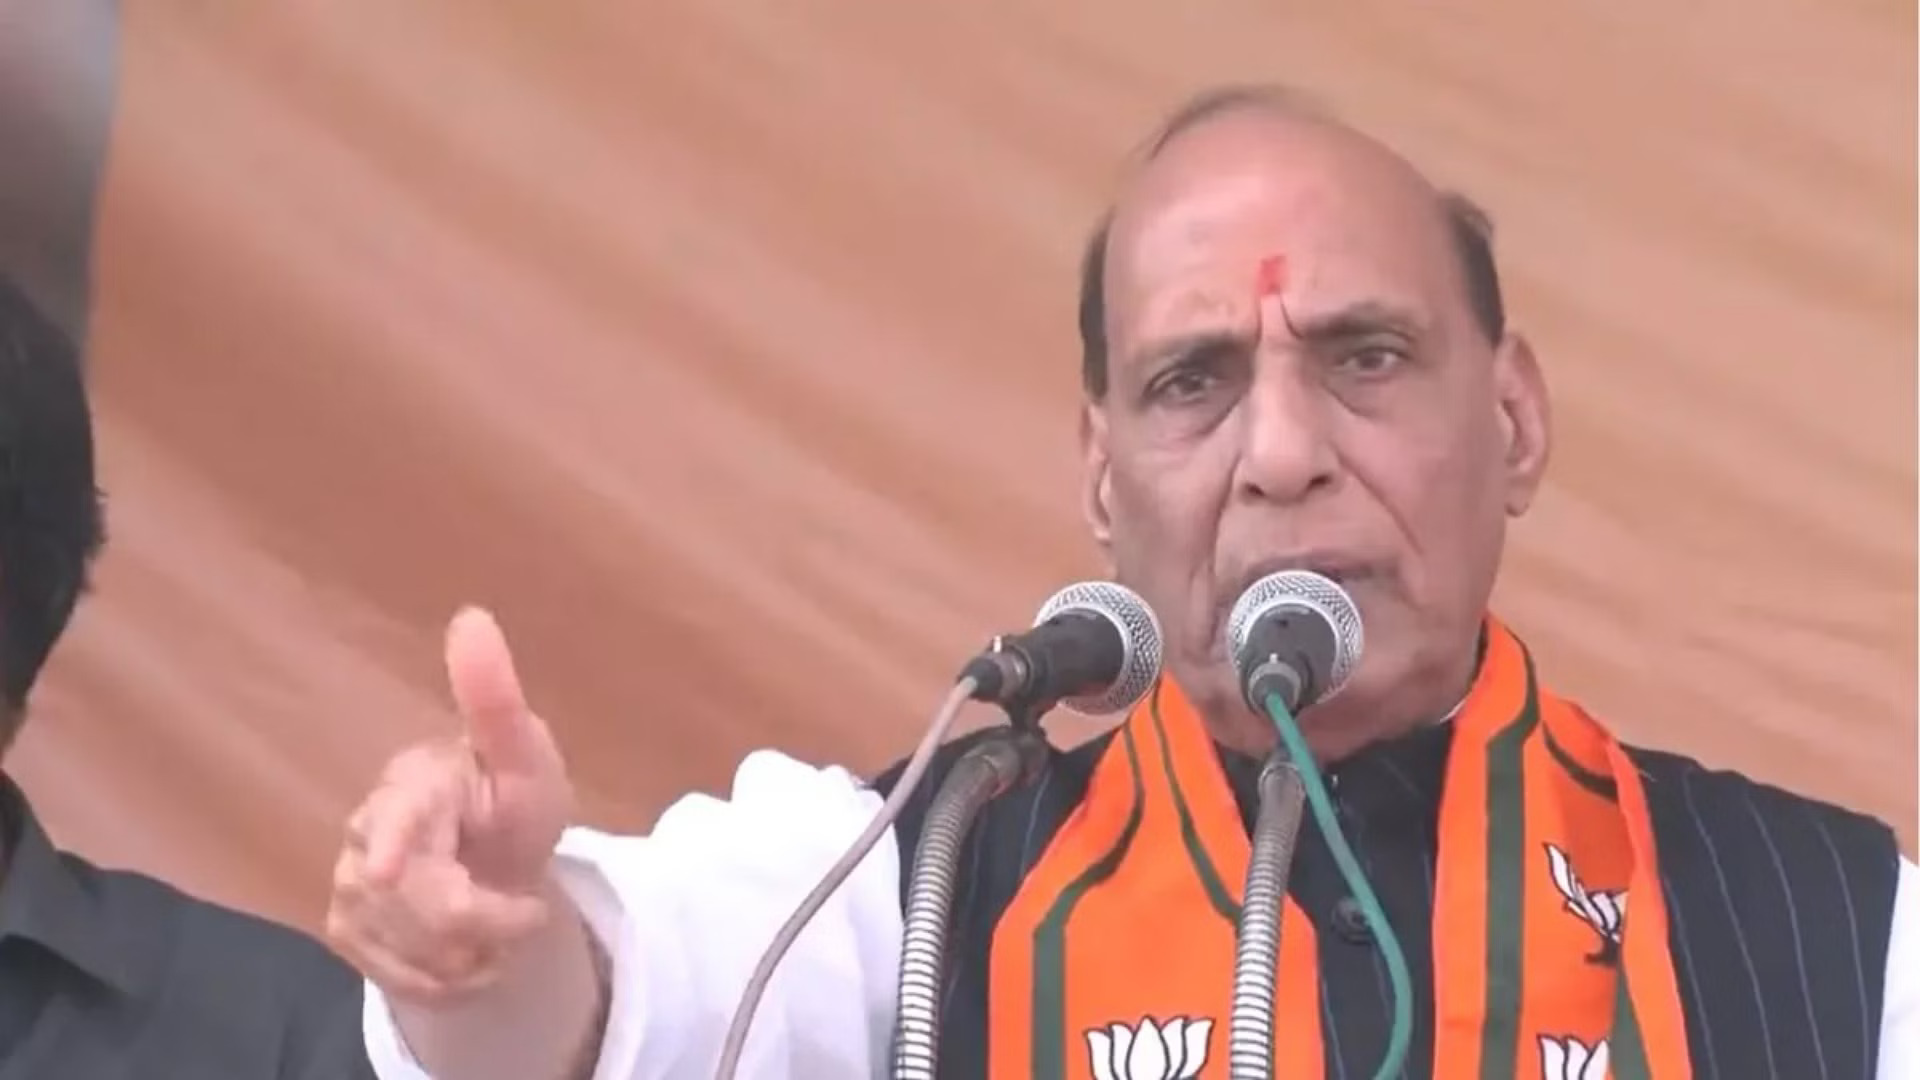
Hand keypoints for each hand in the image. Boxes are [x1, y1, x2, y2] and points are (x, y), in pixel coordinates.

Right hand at [327, 606, 574, 1002]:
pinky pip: (401, 979)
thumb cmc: (516, 804)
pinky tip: (469, 952)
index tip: (390, 871)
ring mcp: (349, 881)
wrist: (502, 865)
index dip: (394, 844)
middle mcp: (366, 828)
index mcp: (414, 781)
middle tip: (528, 912)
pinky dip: (449, 979)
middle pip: (417, 901)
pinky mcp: (348, 929)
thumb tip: (472, 616)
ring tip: (500, 924)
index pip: (398, 818)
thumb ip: (496, 700)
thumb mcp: (528, 758)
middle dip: (484, 920)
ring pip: (410, 948)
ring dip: (473, 953)